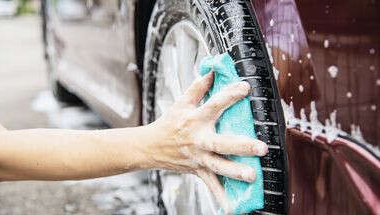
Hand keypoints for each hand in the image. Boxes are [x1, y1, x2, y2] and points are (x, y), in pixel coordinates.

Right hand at [146, 72, 267, 211]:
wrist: (150, 147)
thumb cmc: (168, 124)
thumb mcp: (181, 103)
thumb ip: (197, 87)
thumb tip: (211, 71)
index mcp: (195, 119)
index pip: (214, 104)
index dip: (229, 95)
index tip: (245, 88)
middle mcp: (198, 139)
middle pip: (221, 142)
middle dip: (241, 145)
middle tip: (261, 147)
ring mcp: (198, 157)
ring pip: (218, 166)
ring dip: (235, 171)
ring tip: (252, 176)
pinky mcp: (197, 170)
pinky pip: (210, 184)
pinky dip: (221, 196)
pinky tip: (232, 206)